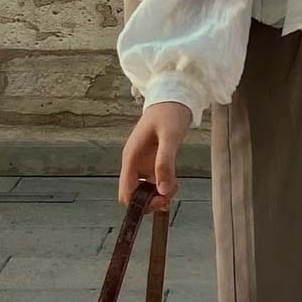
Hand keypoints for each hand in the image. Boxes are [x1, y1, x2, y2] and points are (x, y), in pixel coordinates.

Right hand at [118, 100, 192, 214]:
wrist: (173, 98)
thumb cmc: (169, 114)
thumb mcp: (169, 137)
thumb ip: (165, 163)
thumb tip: (163, 191)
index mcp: (131, 157)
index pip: (126, 192)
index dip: (140, 203)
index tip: (160, 201)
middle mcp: (134, 163)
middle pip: (134, 195)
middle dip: (150, 201)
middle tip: (170, 196)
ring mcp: (142, 163)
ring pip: (145, 190)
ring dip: (158, 194)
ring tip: (176, 186)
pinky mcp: (151, 162)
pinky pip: (154, 182)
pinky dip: (163, 186)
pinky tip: (175, 182)